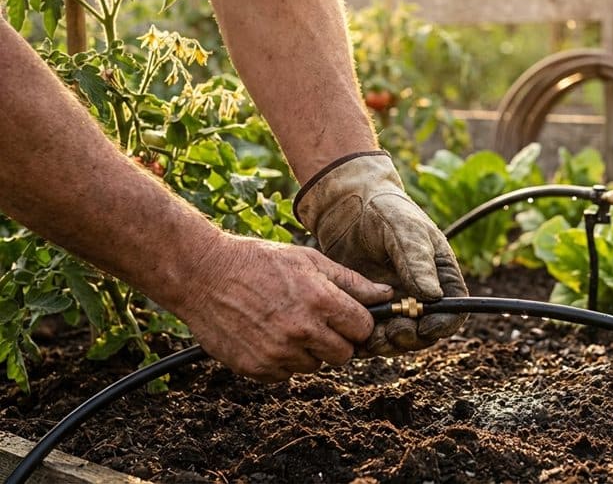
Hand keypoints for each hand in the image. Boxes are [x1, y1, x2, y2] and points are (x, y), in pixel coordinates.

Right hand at [168, 234, 393, 381]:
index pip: (363, 329)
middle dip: (337, 341)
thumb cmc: (259, 261)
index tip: (347, 317)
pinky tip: (267, 335)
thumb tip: (386, 295)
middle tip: (318, 323)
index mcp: (321, 301)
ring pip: (314, 366)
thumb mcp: (309, 261)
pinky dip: (281, 360)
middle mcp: (302, 331)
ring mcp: (278, 353)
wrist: (203, 275)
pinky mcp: (256, 368)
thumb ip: (351, 282)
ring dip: (307, 351)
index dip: (358, 323)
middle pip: (344, 355)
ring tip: (286, 324)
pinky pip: (285, 374)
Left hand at [295, 151, 468, 356]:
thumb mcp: (404, 231)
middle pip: (425, 332)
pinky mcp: (369, 307)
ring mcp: (395, 303)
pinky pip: (372, 332)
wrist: (346, 207)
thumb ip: (417, 261)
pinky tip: (353, 331)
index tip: (425, 327)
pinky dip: (365, 338)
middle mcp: (421, 294)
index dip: (443, 324)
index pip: (453, 310)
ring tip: (371, 335)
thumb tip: (434, 297)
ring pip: (398, 337)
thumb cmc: (384, 211)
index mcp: (440, 275)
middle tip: (393, 332)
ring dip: (387, 343)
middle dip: (411, 337)